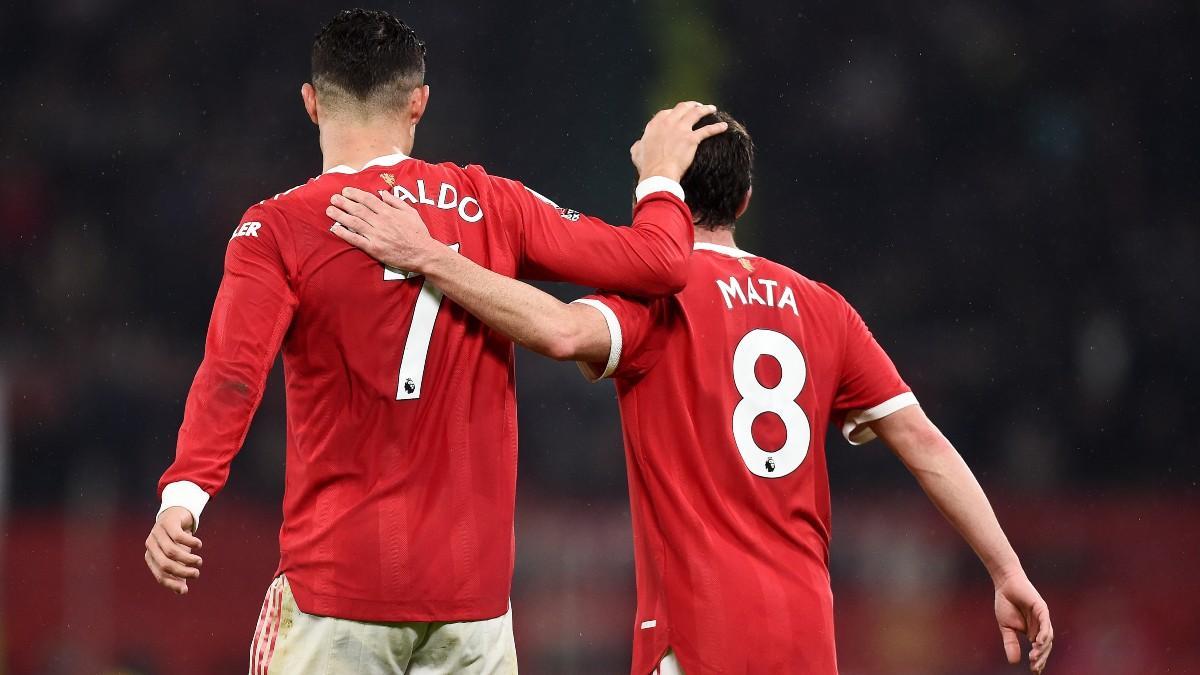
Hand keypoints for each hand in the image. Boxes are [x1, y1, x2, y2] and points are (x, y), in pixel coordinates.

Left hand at [145, 506, 202, 594]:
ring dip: (188, 559)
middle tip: (197, 574)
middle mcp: (151, 545)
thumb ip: (178, 573)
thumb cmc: (177, 541)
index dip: (172, 584)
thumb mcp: (178, 558)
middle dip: (182, 572)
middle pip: (165, 564)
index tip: (186, 590)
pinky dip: (191, 543)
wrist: (177, 515)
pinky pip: (179, 536)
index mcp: (151, 557)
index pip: (159, 575)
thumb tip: (183, 592)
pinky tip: (199, 545)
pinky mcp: (168, 523)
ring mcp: (157, 533)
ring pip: (172, 552)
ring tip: (199, 561)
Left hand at [328, 188, 443, 272]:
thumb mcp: (411, 212)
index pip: (368, 200)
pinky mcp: (374, 248)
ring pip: (354, 222)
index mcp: (389, 212)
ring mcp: (376, 235)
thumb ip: (396, 202)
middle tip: (333, 198)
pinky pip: (356, 239)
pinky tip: (335, 229)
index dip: (355, 194)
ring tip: (330, 210)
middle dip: (344, 202)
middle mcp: (380, 222)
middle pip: (358, 209)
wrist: (423, 253)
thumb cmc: (418, 233)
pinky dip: (344, 234)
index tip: (345, 191)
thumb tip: (382, 193)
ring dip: (340, 216)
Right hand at [631, 101, 728, 181]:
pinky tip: (724, 126)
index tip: (680, 114)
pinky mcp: (692, 139)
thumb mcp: (637, 153)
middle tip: (698, 106)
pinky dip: (717, 128)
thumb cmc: (647, 165)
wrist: (658, 173)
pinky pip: (707, 130)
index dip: (675, 112)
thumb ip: (638, 145)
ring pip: (697, 113)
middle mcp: (669, 122)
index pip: (667, 112)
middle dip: (692, 105)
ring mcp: (681, 129)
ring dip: (705, 109)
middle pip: (683, 107)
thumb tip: (637, 144)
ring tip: (712, 109)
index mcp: (655, 124)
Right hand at [994, 571, 1053, 671]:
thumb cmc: (1006, 603)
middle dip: (1041, 658)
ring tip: (1033, 657)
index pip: (1040, 649)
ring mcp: (1043, 618)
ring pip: (1048, 637)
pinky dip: (1043, 634)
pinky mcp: (1042, 609)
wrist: (1004, 584)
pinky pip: (1045, 624)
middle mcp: (1041, 626)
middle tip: (1034, 667)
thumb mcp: (1006, 628)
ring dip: (1042, 648)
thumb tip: (1013, 662)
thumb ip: (1010, 643)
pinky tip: (1037, 642)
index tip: (1034, 671)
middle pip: (1046, 646)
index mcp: (1033, 631)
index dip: (1038, 660)